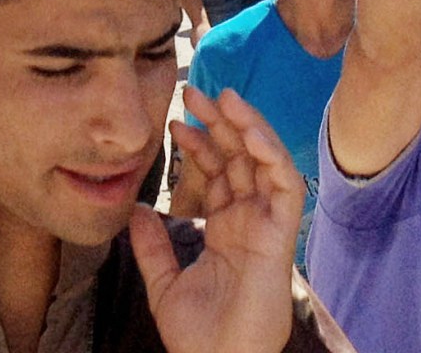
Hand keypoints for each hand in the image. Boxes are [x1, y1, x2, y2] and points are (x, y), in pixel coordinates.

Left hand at [138, 86, 302, 352]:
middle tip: (193, 92)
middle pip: (241, 159)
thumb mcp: (164, 284)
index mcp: (227, 230)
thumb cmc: (199, 335)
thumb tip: (135, 210)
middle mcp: (250, 221)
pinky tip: (249, 131)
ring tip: (223, 97)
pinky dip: (271, 154)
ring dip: (247, 126)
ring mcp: (268, 225)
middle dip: (220, 122)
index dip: (201, 144)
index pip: (219, 174)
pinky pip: (285, 185)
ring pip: (265, 162)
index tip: (175, 121)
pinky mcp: (281, 235)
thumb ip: (152, 247)